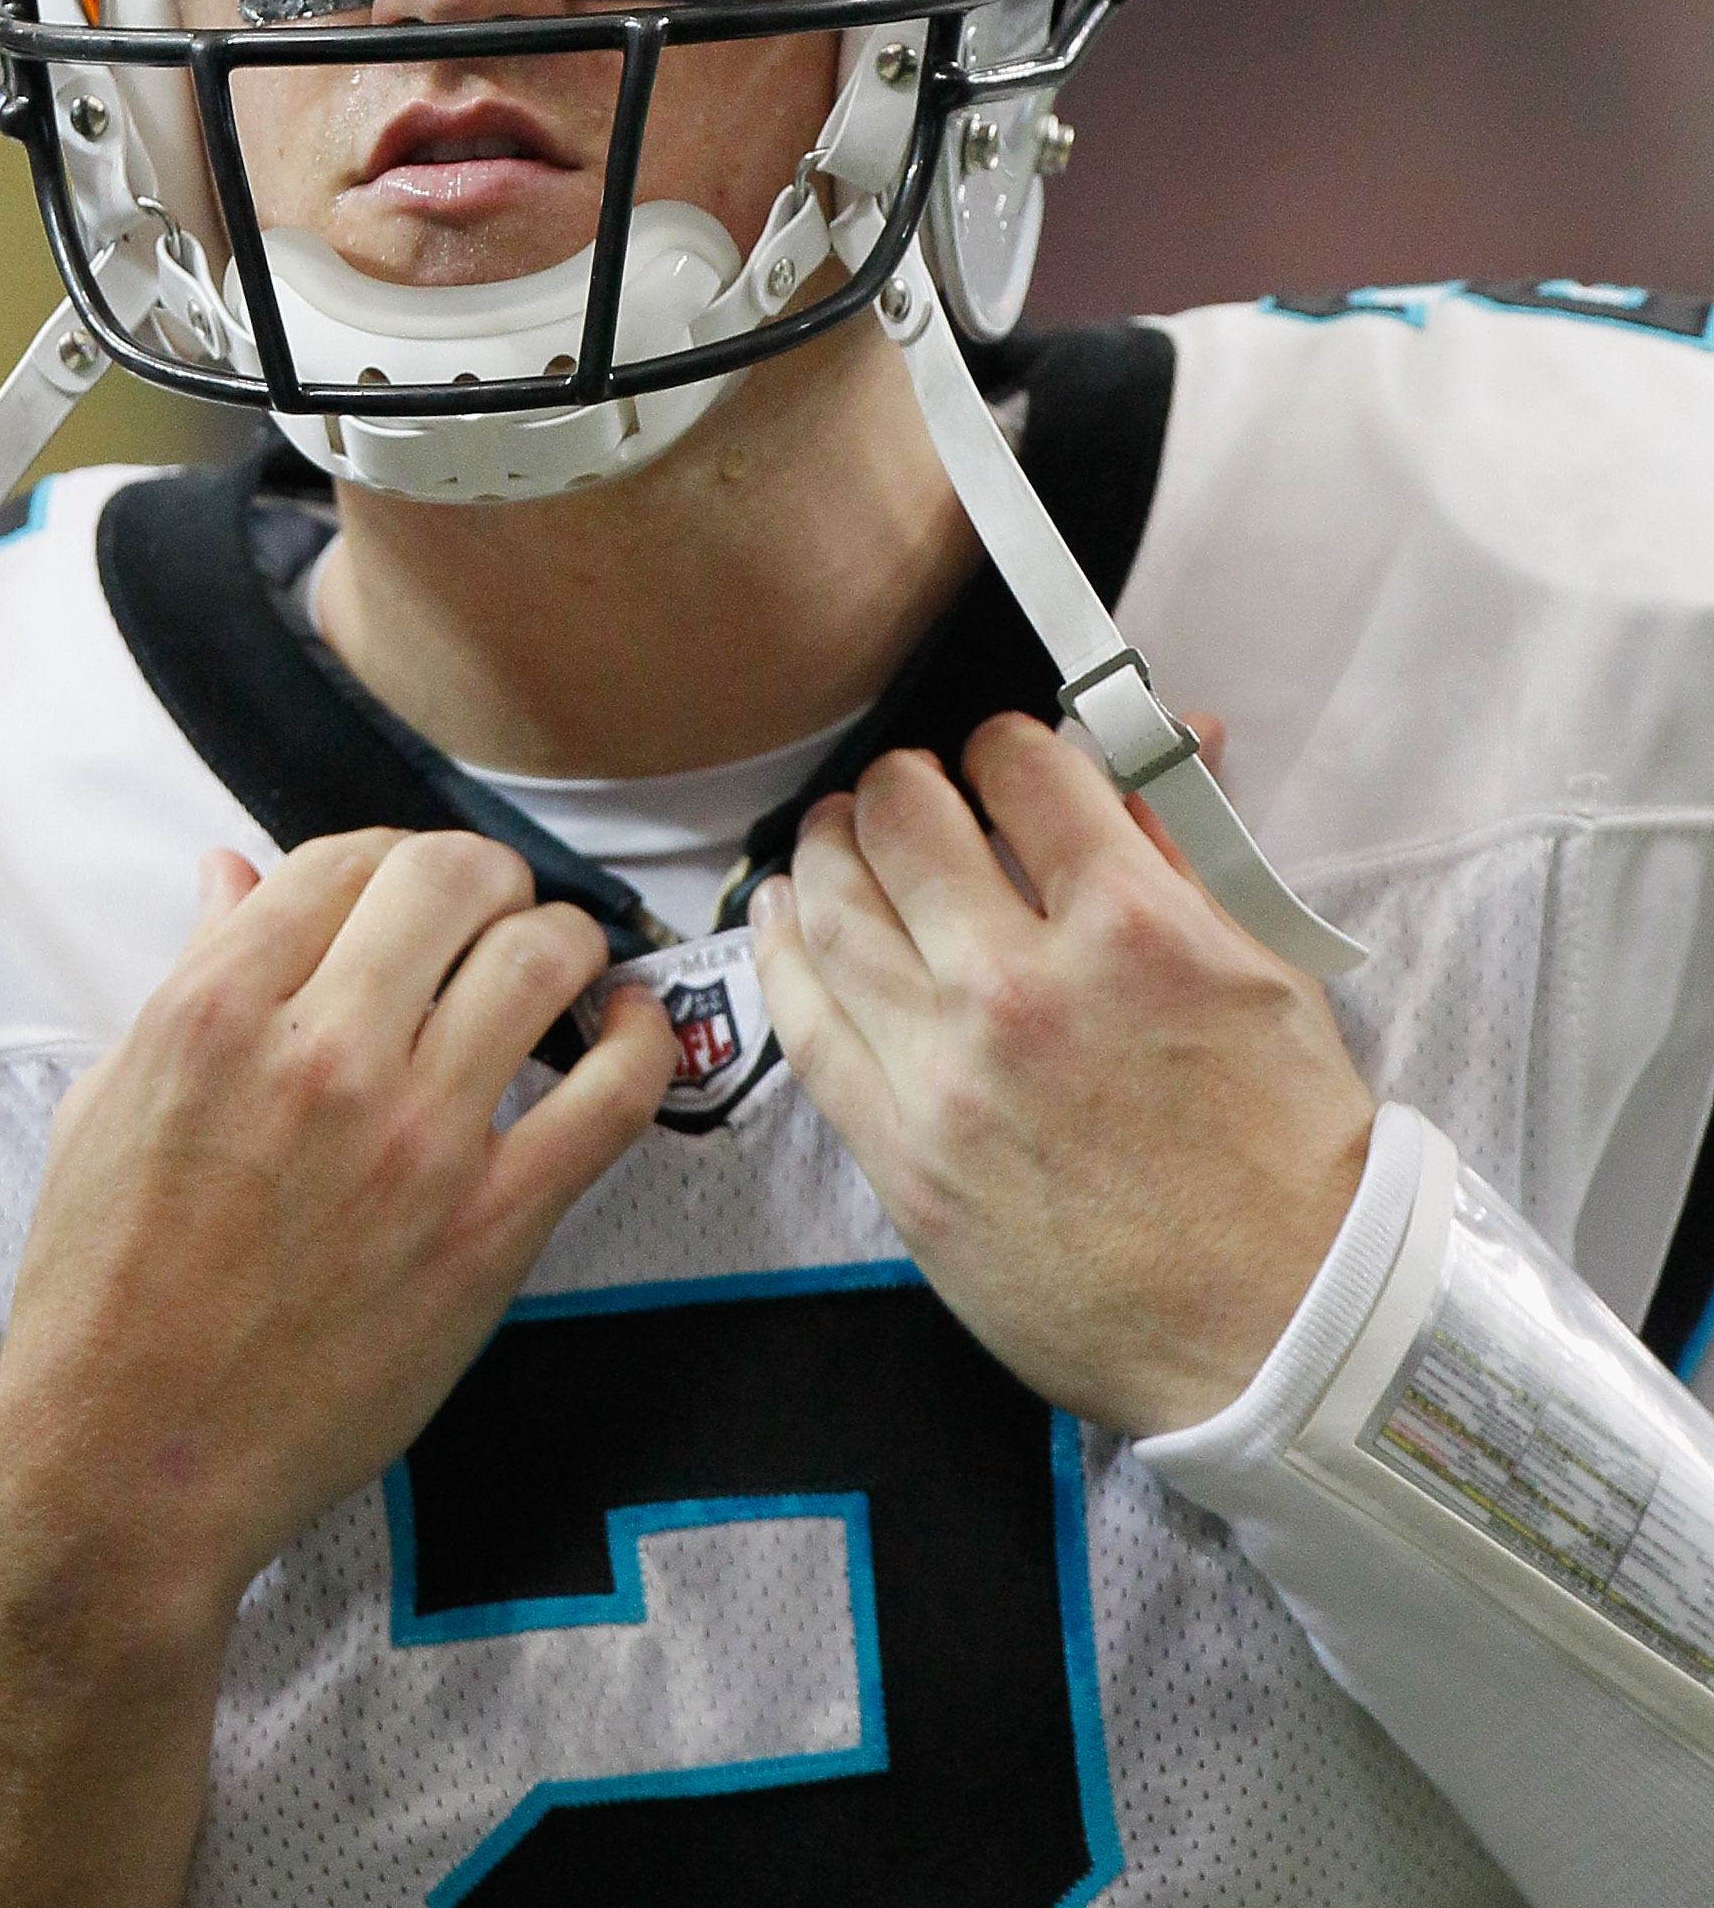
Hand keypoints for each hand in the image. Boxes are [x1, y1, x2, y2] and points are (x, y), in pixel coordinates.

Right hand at [0, 827, 676, 1626]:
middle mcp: (322, 1054)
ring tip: (556, 968)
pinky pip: (614, 1095)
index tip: (400, 897)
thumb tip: (232, 874)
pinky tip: (630, 1023)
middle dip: (482, 881)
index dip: (385, 860)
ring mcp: (416, 1140)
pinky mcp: (490, 1228)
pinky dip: (644, 1037)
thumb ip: (188, 973)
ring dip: (561, 941)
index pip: (343, 859)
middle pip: (456, 879)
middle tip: (485, 918)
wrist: (127, 1462)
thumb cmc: (103, 1290)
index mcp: (216, 1011)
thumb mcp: (108, 1101)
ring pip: (544, 957)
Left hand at [747, 715, 1373, 1433]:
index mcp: (1133, 927)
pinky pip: (806, 1027)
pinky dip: (783, 953)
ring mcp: (949, 1077)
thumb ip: (1192, 853)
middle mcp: (1025, 990)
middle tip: (906, 788)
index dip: (1002, 744)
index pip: (1024, 769)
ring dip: (827, 849)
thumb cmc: (1288, 1157)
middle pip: (906, 822)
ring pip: (836, 912)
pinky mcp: (901, 1159)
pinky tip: (785, 916)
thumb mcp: (1267, 976)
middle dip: (901, 782)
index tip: (997, 759)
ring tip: (836, 833)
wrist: (1281, 1332)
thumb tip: (1174, 740)